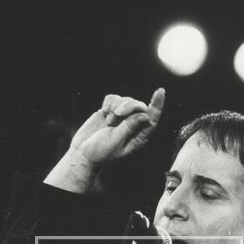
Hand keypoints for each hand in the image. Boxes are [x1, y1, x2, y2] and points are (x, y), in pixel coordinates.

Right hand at [45, 89, 164, 193]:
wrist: (82, 152)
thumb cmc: (100, 152)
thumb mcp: (115, 141)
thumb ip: (129, 127)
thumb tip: (145, 115)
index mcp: (139, 137)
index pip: (152, 119)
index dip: (157, 105)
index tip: (160, 91)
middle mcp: (133, 126)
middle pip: (138, 105)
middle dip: (127, 106)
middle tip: (115, 115)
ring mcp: (123, 118)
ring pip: (126, 100)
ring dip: (115, 107)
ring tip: (108, 121)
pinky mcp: (111, 111)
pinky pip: (114, 98)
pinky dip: (108, 103)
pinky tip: (103, 114)